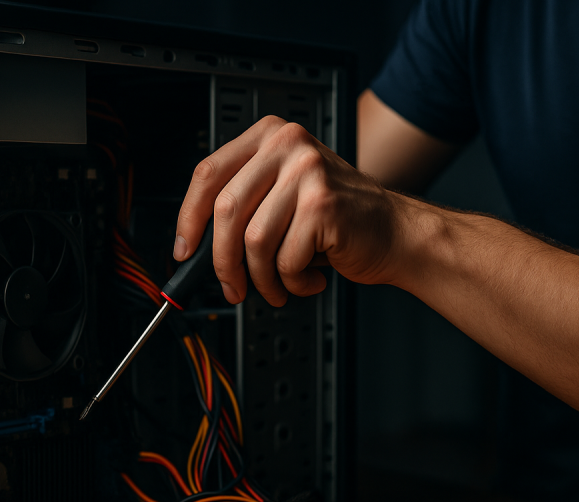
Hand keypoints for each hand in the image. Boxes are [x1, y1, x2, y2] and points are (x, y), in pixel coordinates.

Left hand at [175, 115, 417, 305]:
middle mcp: (287, 146)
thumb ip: (244, 206)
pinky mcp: (324, 205)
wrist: (394, 231)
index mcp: (269, 136)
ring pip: (254, 241)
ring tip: (277, 287)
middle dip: (223, 261)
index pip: (208, 175)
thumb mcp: (283, 195)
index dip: (188, 218)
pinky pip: (285, 259)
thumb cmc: (338, 220)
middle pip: (226, 210)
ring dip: (261, 279)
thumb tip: (195, 246)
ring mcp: (307, 172)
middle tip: (231, 286)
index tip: (184, 250)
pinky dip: (291, 283)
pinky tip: (308, 279)